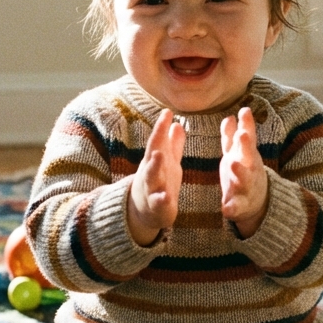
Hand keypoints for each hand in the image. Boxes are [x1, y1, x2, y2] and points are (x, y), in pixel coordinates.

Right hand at [128, 109, 183, 245]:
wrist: (145, 211)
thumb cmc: (159, 182)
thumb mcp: (168, 163)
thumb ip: (173, 145)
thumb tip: (177, 123)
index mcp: (155, 160)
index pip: (157, 140)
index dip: (161, 126)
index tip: (167, 111)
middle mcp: (151, 171)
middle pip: (152, 153)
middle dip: (157, 139)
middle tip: (164, 124)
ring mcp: (152, 188)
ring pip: (151, 176)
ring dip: (155, 165)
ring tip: (160, 155)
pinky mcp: (157, 206)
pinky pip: (158, 203)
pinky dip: (162, 200)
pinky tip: (167, 197)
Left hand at [220, 107, 268, 237]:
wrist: (257, 201)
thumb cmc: (244, 172)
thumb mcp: (239, 154)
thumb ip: (233, 136)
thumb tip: (230, 116)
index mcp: (246, 156)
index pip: (247, 138)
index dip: (246, 124)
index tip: (244, 110)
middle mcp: (249, 169)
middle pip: (249, 155)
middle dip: (246, 145)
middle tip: (243, 134)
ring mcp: (246, 187)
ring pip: (244, 180)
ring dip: (240, 172)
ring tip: (233, 164)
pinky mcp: (240, 205)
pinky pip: (236, 207)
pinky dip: (231, 208)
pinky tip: (226, 209)